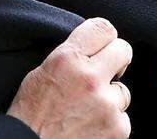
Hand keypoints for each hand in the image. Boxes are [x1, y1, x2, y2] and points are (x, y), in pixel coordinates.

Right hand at [7, 18, 132, 137]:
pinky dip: (110, 120)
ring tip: (87, 107)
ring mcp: (106, 105)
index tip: (103, 44)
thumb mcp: (44, 69)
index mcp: (67, 58)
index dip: (104, 35)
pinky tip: (90, 124)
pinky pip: (122, 116)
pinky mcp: (117, 129)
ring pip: (123, 89)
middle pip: (123, 50)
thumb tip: (95, 46)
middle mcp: (89, 77)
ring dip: (110, 96)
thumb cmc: (32, 110)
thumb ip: (72, 54)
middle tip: (104, 70)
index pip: (103, 27)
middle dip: (115, 58)